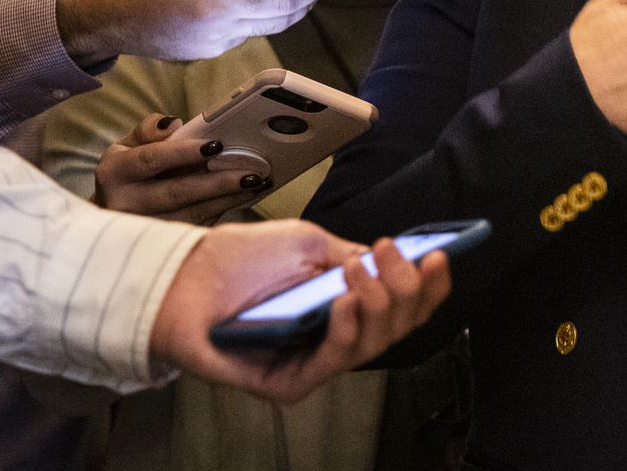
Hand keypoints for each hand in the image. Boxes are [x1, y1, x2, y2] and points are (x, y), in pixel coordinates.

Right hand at [94, 114, 268, 223]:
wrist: (112, 211)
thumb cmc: (127, 173)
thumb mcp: (127, 146)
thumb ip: (148, 130)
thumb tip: (173, 124)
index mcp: (114, 173)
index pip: (151, 159)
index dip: (182, 153)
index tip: (215, 145)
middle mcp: (126, 203)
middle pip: (176, 193)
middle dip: (217, 183)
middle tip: (250, 172)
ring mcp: (144, 228)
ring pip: (191, 214)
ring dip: (227, 199)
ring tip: (256, 183)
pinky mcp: (161, 242)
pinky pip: (197, 226)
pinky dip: (223, 211)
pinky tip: (245, 197)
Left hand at [149, 223, 450, 404]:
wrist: (185, 275)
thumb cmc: (243, 260)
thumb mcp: (311, 244)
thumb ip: (355, 256)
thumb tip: (398, 264)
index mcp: (349, 307)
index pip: (403, 307)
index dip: (428, 287)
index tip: (440, 256)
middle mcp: (337, 339)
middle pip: (396, 328)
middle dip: (404, 289)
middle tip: (389, 253)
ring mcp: (313, 363)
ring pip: (371, 346)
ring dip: (376, 303)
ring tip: (360, 269)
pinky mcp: (287, 383)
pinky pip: (331, 363)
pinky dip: (346, 329)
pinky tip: (345, 300)